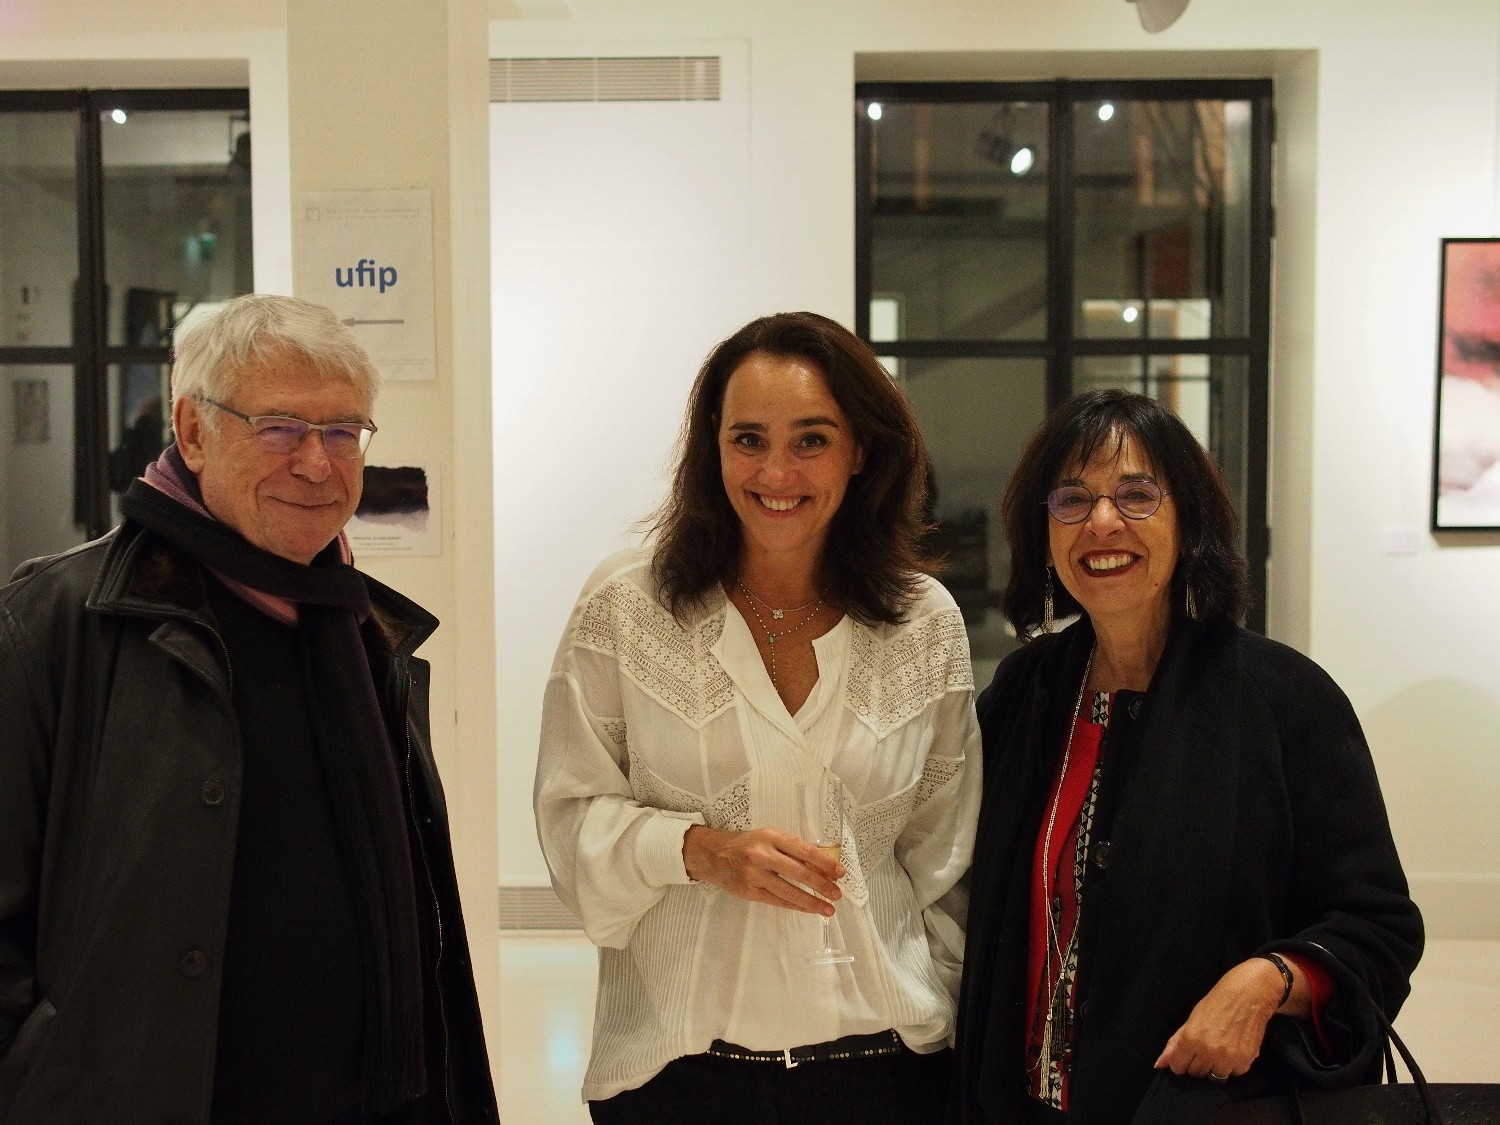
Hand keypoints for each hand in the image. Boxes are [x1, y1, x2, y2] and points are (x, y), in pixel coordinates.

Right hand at [682, 825, 843, 914]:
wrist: (714, 855)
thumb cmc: (747, 844)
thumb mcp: (769, 837)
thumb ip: (791, 848)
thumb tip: (822, 864)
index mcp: (771, 836)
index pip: (804, 850)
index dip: (824, 862)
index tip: (839, 872)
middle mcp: (762, 855)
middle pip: (799, 872)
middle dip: (822, 885)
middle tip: (837, 894)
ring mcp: (755, 875)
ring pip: (789, 891)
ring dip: (812, 902)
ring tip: (828, 909)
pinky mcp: (750, 892)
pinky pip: (778, 901)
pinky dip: (796, 906)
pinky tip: (809, 909)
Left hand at [1154, 957, 1287, 1080]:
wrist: (1248, 995)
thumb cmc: (1217, 1002)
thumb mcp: (1191, 1018)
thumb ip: (1175, 1043)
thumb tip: (1160, 1063)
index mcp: (1191, 1039)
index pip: (1178, 1067)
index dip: (1180, 1062)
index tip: (1185, 1057)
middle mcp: (1208, 1051)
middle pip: (1196, 1073)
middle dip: (1197, 1063)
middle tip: (1204, 1048)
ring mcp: (1228, 1058)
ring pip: (1215, 1077)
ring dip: (1215, 1066)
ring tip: (1219, 1049)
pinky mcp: (1245, 1062)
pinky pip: (1234, 1073)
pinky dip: (1233, 1065)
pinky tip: (1233, 1049)